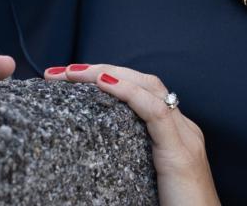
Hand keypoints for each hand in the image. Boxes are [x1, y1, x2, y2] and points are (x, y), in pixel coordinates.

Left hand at [45, 63, 218, 205]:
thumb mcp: (148, 178)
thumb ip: (129, 158)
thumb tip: (90, 156)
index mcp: (174, 134)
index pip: (142, 90)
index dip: (108, 77)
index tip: (69, 78)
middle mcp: (183, 128)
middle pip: (143, 81)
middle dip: (102, 69)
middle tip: (61, 71)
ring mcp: (185, 138)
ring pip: (148, 87)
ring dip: (108, 73)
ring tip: (74, 73)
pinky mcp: (180, 154)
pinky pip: (156, 113)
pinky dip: (129, 92)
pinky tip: (104, 82)